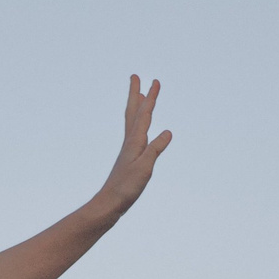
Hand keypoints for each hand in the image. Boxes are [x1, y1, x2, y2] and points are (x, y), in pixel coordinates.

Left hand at [96, 75, 171, 211]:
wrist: (110, 202)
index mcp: (134, 141)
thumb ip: (155, 148)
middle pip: (133, 112)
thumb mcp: (144, 167)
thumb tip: (168, 132)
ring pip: (132, 121)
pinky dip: (139, 124)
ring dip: (137, 106)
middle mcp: (130, 141)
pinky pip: (135, 133)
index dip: (150, 98)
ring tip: (140, 95)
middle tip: (136, 76)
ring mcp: (129, 148)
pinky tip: (142, 128)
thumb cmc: (126, 187)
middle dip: (136, 94)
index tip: (154, 81)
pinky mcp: (129, 157)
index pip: (144, 114)